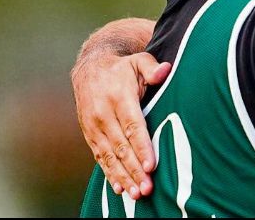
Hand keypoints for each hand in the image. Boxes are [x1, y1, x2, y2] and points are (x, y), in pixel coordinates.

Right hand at [72, 51, 170, 198]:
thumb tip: (165, 70)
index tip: (151, 165)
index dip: (142, 147)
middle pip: (121, 146)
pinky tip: (120, 188)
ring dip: (123, 176)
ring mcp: (94, 126)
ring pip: (110, 156)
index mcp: (118, 97)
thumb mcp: (139, 60)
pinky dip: (109, 173)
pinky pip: (99, 157)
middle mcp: (103, 114)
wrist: (90, 68)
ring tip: (136, 194)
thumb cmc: (122, 67)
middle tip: (147, 188)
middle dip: (134, 169)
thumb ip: (152, 67)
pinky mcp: (89, 134)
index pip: (132, 126)